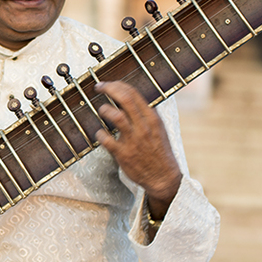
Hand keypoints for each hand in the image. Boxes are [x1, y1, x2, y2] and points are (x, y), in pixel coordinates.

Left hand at [93, 81, 182, 218]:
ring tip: (102, 110)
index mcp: (153, 118)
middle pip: (125, 99)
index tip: (107, 84)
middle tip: (98, 87)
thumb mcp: (158, 129)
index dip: (117, 85)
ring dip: (105, 110)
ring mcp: (134, 140)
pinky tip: (100, 134)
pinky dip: (100, 134)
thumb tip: (128, 98)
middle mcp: (144, 127)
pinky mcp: (124, 154)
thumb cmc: (158, 151)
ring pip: (116, 116)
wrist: (163, 177)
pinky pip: (106, 139)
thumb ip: (145, 114)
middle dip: (109, 89)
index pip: (134, 93)